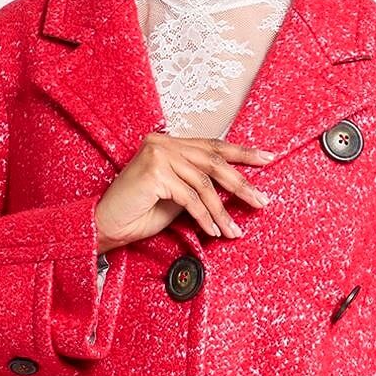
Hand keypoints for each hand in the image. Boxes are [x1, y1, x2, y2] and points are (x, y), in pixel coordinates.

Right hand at [95, 133, 273, 249]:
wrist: (107, 226)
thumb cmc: (139, 214)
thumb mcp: (177, 197)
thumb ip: (199, 187)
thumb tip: (233, 191)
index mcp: (170, 144)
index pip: (212, 146)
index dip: (242, 152)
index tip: (268, 159)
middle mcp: (164, 143)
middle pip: (214, 161)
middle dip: (241, 183)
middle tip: (262, 201)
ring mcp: (158, 155)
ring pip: (204, 183)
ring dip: (222, 211)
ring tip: (234, 231)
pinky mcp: (154, 172)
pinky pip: (190, 197)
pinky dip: (204, 217)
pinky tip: (212, 232)